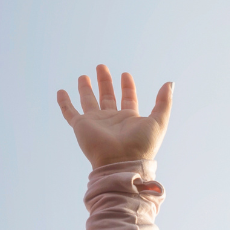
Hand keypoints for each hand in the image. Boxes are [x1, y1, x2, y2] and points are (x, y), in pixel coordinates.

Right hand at [57, 65, 173, 167]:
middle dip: (105, 82)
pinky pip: (70, 112)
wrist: (121, 163)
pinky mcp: (81, 126)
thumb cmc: (141, 145)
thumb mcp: (158, 121)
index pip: (127, 98)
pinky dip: (64, 103)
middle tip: (101, 67)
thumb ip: (164, 102)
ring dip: (86, 89)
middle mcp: (111, 119)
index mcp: (129, 119)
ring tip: (83, 76)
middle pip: (107, 96)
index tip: (125, 74)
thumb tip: (169, 83)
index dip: (127, 86)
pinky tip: (60, 92)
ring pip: (88, 101)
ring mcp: (95, 122)